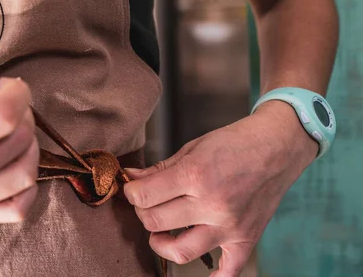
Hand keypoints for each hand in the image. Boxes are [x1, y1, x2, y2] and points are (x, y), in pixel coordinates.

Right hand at [0, 77, 38, 223]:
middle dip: (24, 114)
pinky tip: (14, 164)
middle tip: (9, 106)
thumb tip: (15, 95)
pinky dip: (27, 184)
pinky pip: (20, 207)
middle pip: (19, 141)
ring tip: (12, 133)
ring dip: (29, 146)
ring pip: (27, 173)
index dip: (19, 95)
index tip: (14, 87)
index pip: (2, 118)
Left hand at [124, 101, 318, 275]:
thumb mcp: (192, 148)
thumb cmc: (233, 143)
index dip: (131, 193)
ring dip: (161, 244)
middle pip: (156, 222)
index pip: (144, 195)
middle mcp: (212, 204)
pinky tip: (201, 270)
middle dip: (143, 212)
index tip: (133, 190)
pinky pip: (228, 271)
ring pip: (181, 251)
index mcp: (195, 175)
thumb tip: (131, 178)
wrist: (276, 147)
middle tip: (147, 204)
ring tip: (160, 233)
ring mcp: (230, 226)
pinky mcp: (246, 239)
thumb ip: (159, 169)